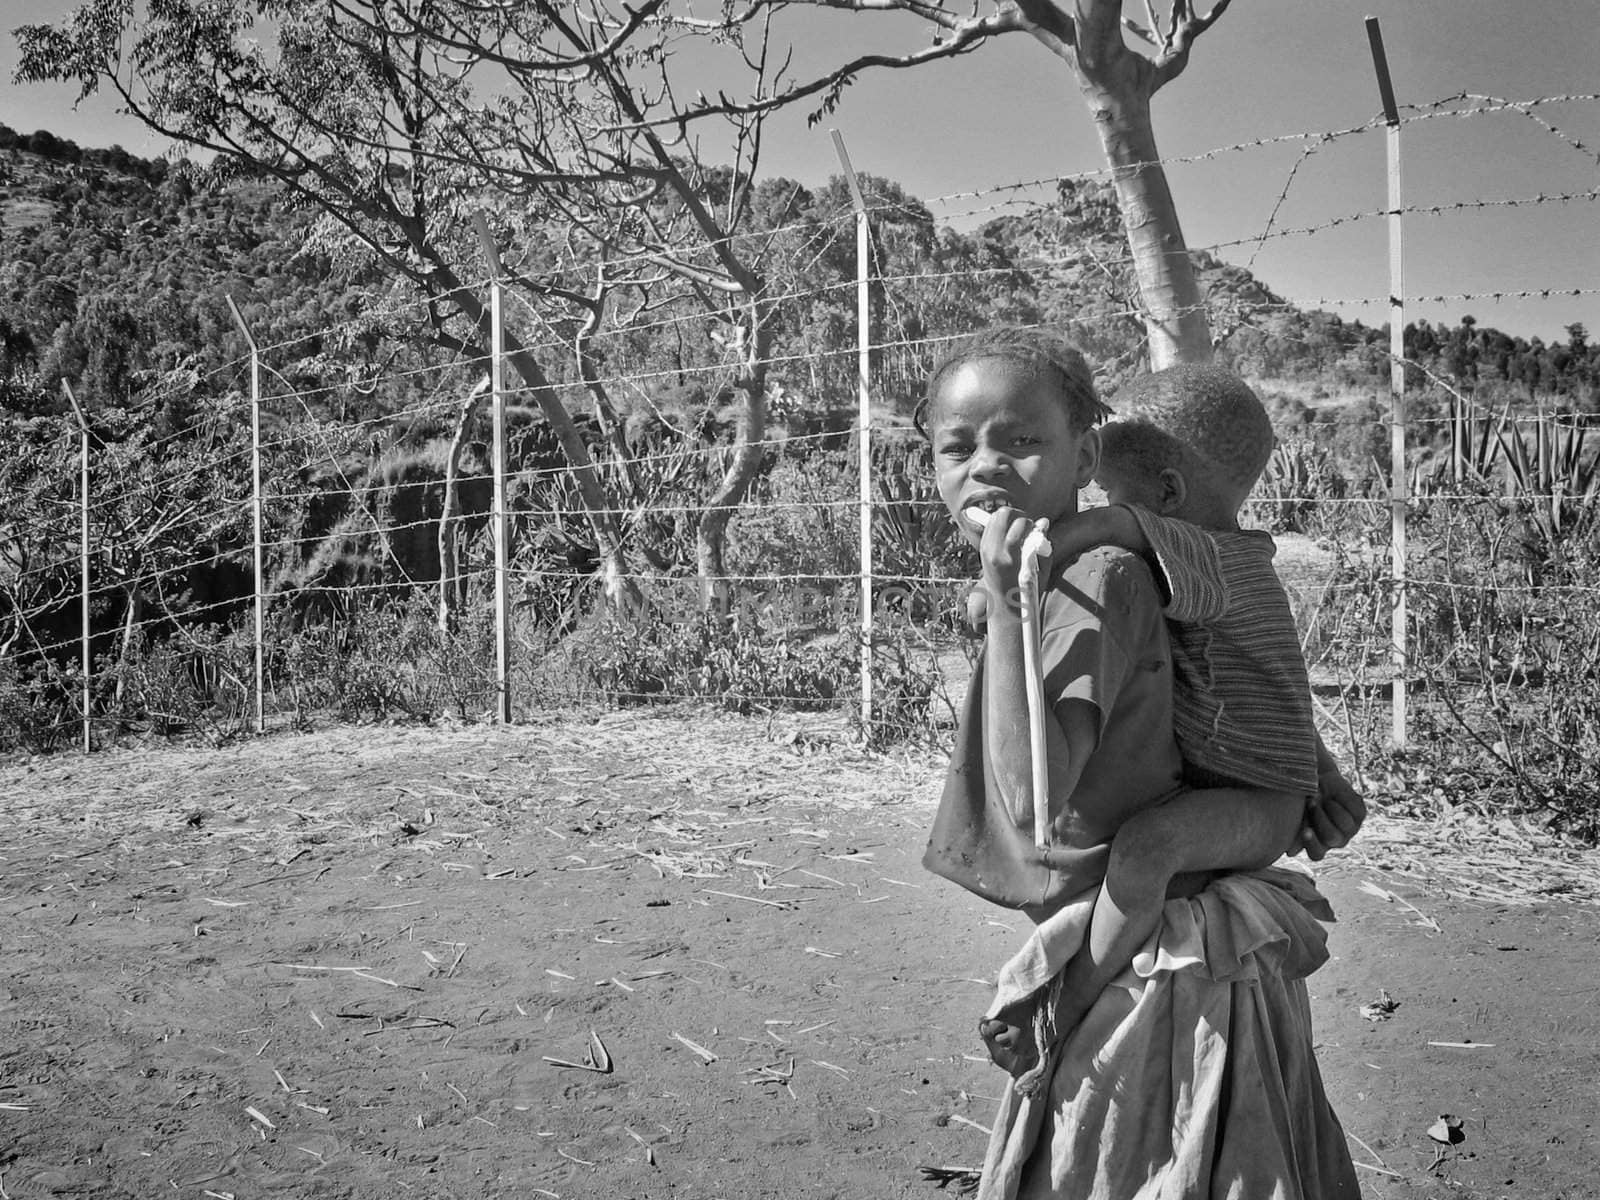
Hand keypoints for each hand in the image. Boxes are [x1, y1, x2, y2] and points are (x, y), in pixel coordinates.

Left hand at [974, 507, 1039, 624]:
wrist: (1004, 605)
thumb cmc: (1028, 590)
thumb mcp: (1042, 570)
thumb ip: (1044, 545)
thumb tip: (1043, 522)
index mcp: (1009, 558)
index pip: (1018, 524)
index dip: (1030, 523)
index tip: (1035, 532)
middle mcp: (993, 552)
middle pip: (1003, 514)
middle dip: (1018, 516)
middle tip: (1027, 527)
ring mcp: (985, 549)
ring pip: (995, 517)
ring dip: (1009, 519)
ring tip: (1019, 532)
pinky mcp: (982, 548)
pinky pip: (991, 525)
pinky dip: (1002, 525)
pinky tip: (1010, 536)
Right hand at [1293, 767, 1366, 859]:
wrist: (1318, 780)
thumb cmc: (1303, 799)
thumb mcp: (1298, 813)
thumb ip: (1295, 830)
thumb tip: (1291, 852)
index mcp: (1318, 844)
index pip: (1316, 854)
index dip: (1312, 843)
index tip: (1305, 830)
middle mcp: (1337, 841)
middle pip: (1332, 838)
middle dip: (1320, 818)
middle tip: (1311, 802)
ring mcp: (1351, 829)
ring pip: (1345, 824)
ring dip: (1330, 808)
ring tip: (1319, 794)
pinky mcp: (1360, 814)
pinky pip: (1353, 810)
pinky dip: (1341, 799)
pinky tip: (1334, 795)